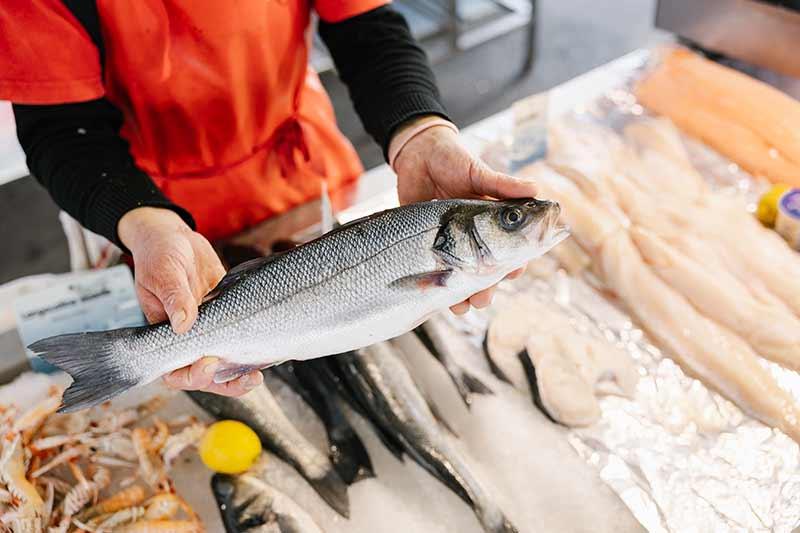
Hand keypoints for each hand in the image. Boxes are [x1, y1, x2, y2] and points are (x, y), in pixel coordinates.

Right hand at [118, 207, 262, 395]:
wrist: (175, 238)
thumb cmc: (158, 255)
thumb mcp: (163, 273)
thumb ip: (173, 297)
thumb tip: (184, 324)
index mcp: (164, 335)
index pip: (175, 371)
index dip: (192, 375)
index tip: (208, 362)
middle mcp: (189, 337)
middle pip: (206, 375)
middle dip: (226, 383)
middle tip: (248, 378)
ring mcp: (211, 328)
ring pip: (226, 361)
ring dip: (242, 372)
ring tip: (259, 374)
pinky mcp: (229, 314)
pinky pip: (241, 337)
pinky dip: (253, 346)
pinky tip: (270, 348)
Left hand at [392, 116, 535, 313]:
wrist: (417, 154)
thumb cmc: (452, 160)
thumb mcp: (478, 172)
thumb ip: (503, 185)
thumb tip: (536, 188)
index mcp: (493, 220)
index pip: (511, 248)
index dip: (515, 263)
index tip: (513, 272)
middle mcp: (474, 236)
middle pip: (487, 271)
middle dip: (487, 287)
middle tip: (483, 297)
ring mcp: (451, 243)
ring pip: (464, 278)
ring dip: (466, 296)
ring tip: (464, 306)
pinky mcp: (428, 245)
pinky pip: (437, 275)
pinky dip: (441, 292)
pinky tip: (445, 302)